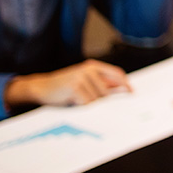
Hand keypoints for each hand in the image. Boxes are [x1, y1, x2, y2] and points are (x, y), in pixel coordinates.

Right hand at [5, 60, 131, 107]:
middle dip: (101, 100)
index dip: (125, 84)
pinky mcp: (75, 87)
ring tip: (76, 98)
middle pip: (107, 91)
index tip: (131, 93)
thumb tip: (123, 88)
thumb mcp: (85, 81)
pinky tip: (72, 100)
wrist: (41, 87)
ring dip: (89, 103)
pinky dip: (81, 105)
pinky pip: (86, 103)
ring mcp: (81, 77)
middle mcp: (88, 70)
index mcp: (93, 66)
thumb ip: (104, 83)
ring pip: (97, 99)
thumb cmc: (65, 86)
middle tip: (86, 99)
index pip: (116, 73)